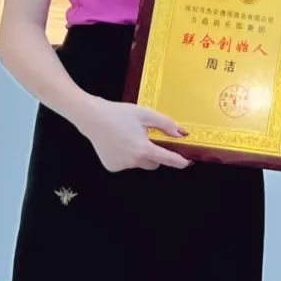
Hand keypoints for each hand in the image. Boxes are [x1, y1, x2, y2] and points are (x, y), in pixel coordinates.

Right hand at [77, 97, 191, 172]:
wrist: (93, 118)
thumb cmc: (120, 114)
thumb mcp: (146, 114)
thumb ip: (166, 124)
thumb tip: (180, 134)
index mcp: (143, 148)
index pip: (166, 158)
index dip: (179, 161)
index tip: (187, 163)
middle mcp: (132, 161)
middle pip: (153, 163)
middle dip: (154, 154)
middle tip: (148, 139)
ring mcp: (121, 165)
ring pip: (139, 163)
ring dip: (139, 154)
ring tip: (128, 137)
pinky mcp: (112, 167)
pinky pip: (126, 163)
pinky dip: (126, 156)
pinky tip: (119, 143)